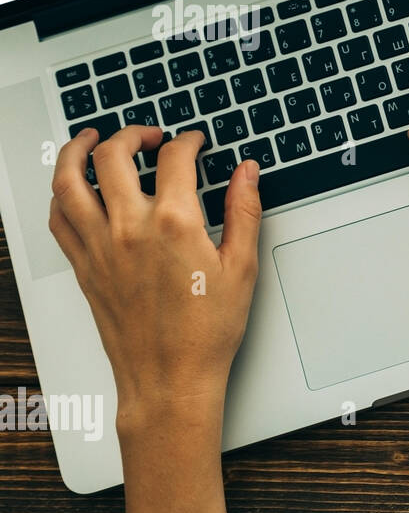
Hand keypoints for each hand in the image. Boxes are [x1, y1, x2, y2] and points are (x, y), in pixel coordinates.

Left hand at [48, 126, 262, 432]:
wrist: (170, 378)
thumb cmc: (206, 332)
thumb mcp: (242, 267)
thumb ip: (244, 210)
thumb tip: (247, 173)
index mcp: (174, 223)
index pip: (175, 158)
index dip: (188, 141)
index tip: (195, 142)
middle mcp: (129, 228)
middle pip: (114, 155)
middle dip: (133, 134)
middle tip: (149, 135)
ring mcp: (99, 246)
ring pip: (68, 179)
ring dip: (78, 150)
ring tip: (92, 139)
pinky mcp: (83, 266)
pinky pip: (57, 217)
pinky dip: (61, 193)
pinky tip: (73, 188)